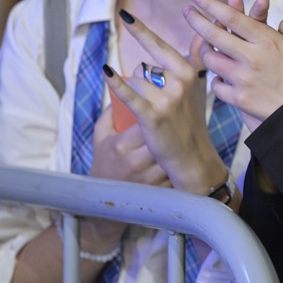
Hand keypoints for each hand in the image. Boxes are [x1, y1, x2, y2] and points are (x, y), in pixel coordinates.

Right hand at [85, 106, 171, 250]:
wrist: (106, 197)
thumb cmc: (105, 160)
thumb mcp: (101, 135)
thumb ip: (111, 111)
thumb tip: (127, 85)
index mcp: (122, 145)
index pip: (147, 119)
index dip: (157, 108)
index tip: (161, 101)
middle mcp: (137, 162)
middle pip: (165, 134)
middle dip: (171, 121)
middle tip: (176, 111)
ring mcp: (150, 177)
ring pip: (175, 151)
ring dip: (179, 138)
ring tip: (180, 128)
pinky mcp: (161, 188)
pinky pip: (177, 167)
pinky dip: (180, 157)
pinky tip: (181, 148)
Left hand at [103, 14, 225, 194]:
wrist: (193, 157)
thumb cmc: (190, 122)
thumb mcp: (197, 88)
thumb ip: (195, 60)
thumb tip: (200, 35)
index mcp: (189, 71)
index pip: (158, 45)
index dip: (139, 29)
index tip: (124, 13)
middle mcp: (180, 81)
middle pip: (143, 68)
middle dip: (142, 82)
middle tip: (156, 102)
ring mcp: (167, 98)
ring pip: (136, 82)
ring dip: (137, 97)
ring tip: (154, 116)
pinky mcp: (153, 115)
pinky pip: (129, 93)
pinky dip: (115, 83)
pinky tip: (106, 70)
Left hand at [185, 0, 282, 121]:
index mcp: (268, 40)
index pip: (232, 17)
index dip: (210, 4)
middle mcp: (252, 57)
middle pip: (214, 35)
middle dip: (196, 20)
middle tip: (186, 11)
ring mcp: (244, 79)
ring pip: (212, 60)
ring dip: (205, 50)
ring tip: (203, 44)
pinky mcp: (240, 99)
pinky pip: (217, 85)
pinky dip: (216, 79)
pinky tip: (218, 75)